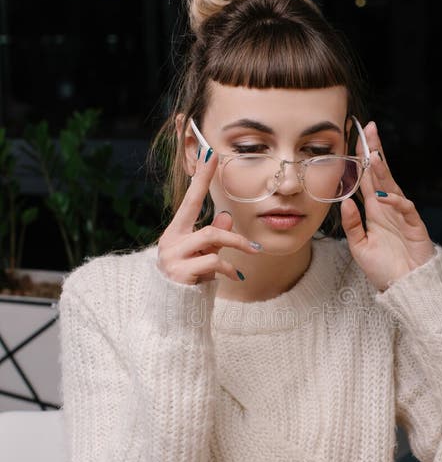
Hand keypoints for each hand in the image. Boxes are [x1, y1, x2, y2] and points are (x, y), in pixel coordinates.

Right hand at [157, 153, 259, 285]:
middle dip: (225, 218)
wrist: (173, 310)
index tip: (209, 152)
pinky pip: (214, 261)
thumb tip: (227, 216)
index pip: (189, 200)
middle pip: (202, 219)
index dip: (201, 177)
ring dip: (236, 245)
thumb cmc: (189, 280)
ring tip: (251, 254)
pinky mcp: (180, 272)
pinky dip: (230, 268)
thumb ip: (215, 237)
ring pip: (212, 237)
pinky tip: (236, 277)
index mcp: (176, 233)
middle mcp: (170, 241)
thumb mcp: (205, 255)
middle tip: (246, 223)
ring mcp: (173, 256)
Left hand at [340, 121, 434, 290]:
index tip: (354, 138)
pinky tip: (387, 197)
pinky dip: (397, 202)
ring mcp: (402, 215)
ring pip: (393, 187)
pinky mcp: (415, 226)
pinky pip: (407, 209)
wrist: (406, 288)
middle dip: (374, 151)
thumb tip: (344, 202)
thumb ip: (351, 225)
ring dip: (383, 172)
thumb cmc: (384, 269)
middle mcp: (388, 208)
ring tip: (373, 156)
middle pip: (380, 174)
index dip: (360, 159)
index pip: (365, 179)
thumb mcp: (359, 247)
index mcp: (374, 211)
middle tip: (369, 129)